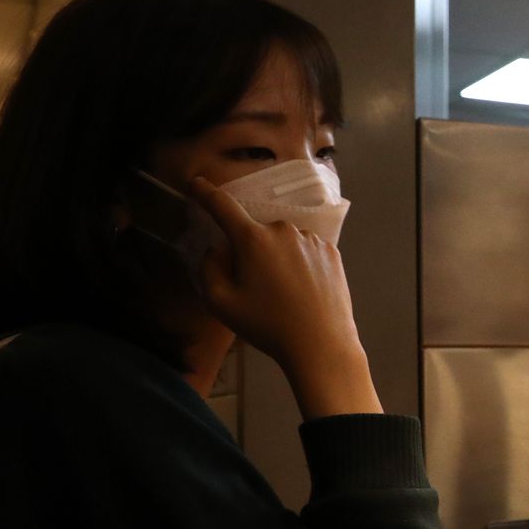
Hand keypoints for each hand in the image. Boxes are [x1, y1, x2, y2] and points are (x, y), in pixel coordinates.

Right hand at [187, 177, 380, 417]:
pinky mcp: (332, 252)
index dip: (206, 194)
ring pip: (283, 243)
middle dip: (250, 253)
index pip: (223, 207)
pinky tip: (303, 292)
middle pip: (256, 234)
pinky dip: (299, 265)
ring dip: (277, 260)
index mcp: (253, 239)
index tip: (196, 184)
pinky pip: (306, 252)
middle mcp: (284, 230)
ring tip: (284, 296)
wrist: (322, 344)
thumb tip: (217, 250)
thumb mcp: (222, 303)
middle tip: (256, 289)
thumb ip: (210, 269)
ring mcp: (312, 240)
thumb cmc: (268, 326)